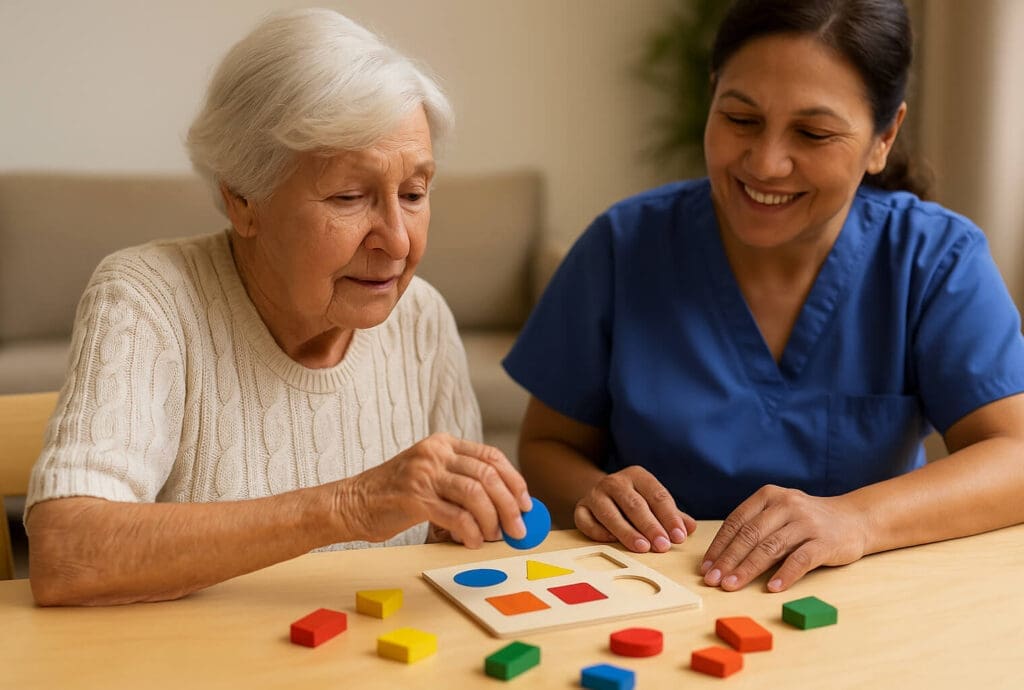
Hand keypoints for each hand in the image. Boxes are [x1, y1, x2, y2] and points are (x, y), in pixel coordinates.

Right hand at [336, 433, 531, 547]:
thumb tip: (506, 508)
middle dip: (509, 504)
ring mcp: (423, 473)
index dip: (514, 480)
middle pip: (487, 474)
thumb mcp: (430, 477)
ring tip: (495, 536)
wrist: (351, 503)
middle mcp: (435, 453)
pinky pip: (455, 515)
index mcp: (443, 444)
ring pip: (475, 493)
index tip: (525, 503)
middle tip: (518, 528)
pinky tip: (472, 541)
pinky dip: (471, 531)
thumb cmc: (395, 497)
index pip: (490, 456)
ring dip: (492, 519)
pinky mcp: (413, 497)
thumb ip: (461, 483)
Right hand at [574, 466, 695, 552]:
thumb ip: (672, 515)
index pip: (657, 495)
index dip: (669, 517)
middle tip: (663, 546)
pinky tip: (613, 543)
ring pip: (611, 514)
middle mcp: (614, 481)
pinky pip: (588, 522)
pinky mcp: (580, 508)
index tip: (679, 536)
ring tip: (643, 548)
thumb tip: (690, 528)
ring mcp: (595, 494)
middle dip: (651, 526)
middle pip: (635, 505)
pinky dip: (600, 533)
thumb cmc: (633, 501)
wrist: (600, 494)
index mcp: (637, 475)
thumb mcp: (654, 502)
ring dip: (627, 532)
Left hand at [700, 485, 868, 591]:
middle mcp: (786, 504)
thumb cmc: (807, 521)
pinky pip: (801, 559)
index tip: (706, 566)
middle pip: (750, 535)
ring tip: (731, 585)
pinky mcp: (826, 541)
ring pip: (771, 547)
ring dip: (748, 569)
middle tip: (713, 580)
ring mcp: (807, 522)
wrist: (854, 519)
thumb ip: (754, 528)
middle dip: (728, 559)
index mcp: (769, 496)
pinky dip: (784, 575)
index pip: (737, 522)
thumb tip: (720, 558)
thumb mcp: (778, 514)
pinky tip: (771, 588)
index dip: (719, 545)